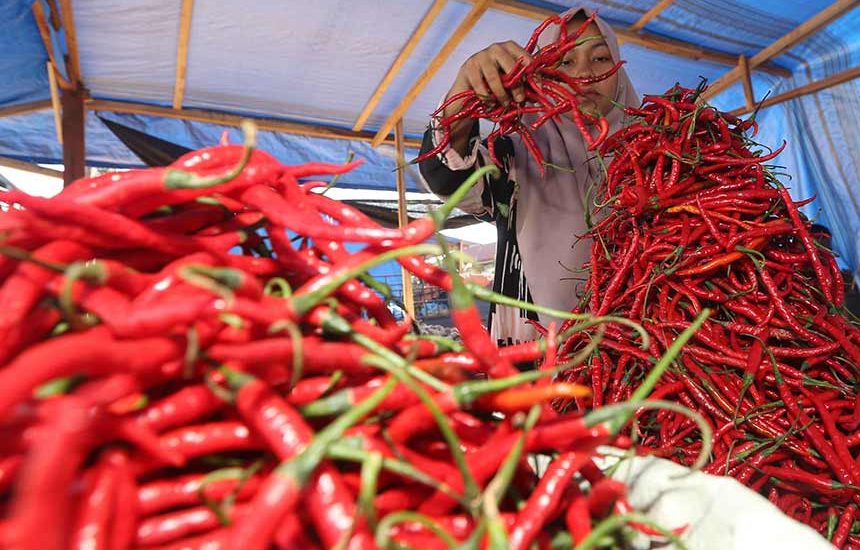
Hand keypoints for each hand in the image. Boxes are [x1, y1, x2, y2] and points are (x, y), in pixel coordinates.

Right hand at [442, 41, 532, 155]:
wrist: (468, 86)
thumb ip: (523, 85)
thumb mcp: (510, 82)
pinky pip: (480, 86)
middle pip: (511, 66)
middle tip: (520, 100)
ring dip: (501, 94)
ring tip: (505, 104)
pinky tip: (490, 103)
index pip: (526, 59)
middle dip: (517, 86)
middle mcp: (496, 48)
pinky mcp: (469, 67)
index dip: (533, 75)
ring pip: (495, 77)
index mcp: (510, 48)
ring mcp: (481, 56)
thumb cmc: (493, 83)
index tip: (539, 90)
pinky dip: (486, 98)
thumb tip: (537, 95)